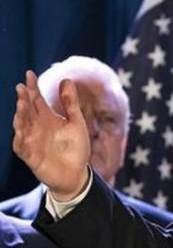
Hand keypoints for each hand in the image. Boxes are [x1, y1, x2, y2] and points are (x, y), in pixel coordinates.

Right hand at [12, 70, 89, 200]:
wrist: (77, 174)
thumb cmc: (76, 148)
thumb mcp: (76, 123)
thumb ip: (71, 103)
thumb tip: (66, 79)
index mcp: (47, 117)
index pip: (36, 99)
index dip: (32, 87)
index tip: (29, 74)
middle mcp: (37, 127)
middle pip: (27, 110)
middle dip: (24, 99)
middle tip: (23, 88)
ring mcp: (32, 141)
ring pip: (21, 126)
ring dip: (20, 115)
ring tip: (22, 104)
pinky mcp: (30, 156)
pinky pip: (21, 146)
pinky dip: (20, 138)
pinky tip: (21, 130)